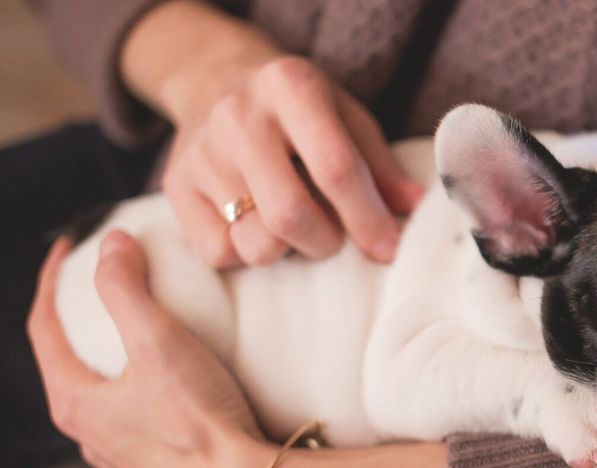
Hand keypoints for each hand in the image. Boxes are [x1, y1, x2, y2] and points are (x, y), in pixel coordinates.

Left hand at [28, 233, 464, 467]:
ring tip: (142, 350)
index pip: (43, 329)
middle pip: (70, 370)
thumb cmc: (200, 421)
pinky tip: (171, 406)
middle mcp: (89, 440)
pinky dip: (145, 411)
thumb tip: (112, 244)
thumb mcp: (160, 342)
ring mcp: (121, 467)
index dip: (51, 282)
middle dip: (82, 329)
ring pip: (105, 410)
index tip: (68, 250)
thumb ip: (128, 289)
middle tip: (105, 296)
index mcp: (76, 403)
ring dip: (114, 374)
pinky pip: (139, 439)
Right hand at [123, 2, 423, 266]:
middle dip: (326, 242)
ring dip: (287, 251)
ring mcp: (201, 152)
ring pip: (255, 243)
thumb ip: (379, 165)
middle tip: (335, 237)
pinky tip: (256, 226)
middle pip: (290, 215)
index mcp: (291, 87)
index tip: (387, 249)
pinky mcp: (175, 186)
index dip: (367, 218)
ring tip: (295, 227)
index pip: (335, 168)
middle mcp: (239, 116)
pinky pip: (219, 253)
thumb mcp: (346, 117)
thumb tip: (416, 208)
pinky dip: (246, 253)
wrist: (214, 80)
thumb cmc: (298, 109)